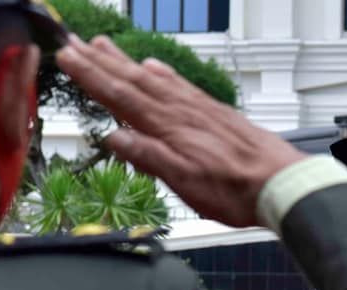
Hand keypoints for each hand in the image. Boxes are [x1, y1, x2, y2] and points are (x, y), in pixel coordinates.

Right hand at [55, 35, 306, 227]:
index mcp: (168, 128)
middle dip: (101, 62)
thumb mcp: (185, 183)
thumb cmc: (235, 190)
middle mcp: (181, 111)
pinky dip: (163, 74)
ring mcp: (199, 109)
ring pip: (154, 79)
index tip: (66, 57)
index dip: (91, 77)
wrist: (280, 183)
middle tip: (74, 42)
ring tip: (104, 44)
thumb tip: (114, 138)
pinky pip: (181, 86)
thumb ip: (149, 158)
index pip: (120, 97)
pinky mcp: (215, 113)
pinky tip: (154, 67)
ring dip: (126, 62)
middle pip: (133, 81)